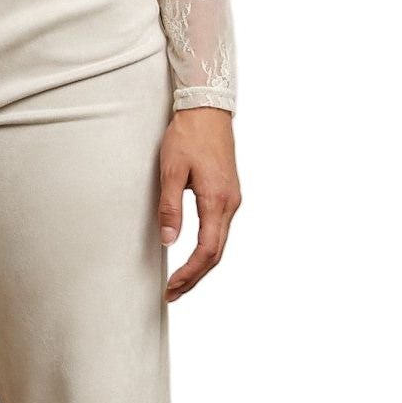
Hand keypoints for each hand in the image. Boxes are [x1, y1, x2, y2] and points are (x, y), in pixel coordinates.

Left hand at [157, 107, 239, 302]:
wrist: (207, 110)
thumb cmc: (188, 136)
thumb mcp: (171, 171)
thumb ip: (170, 208)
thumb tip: (169, 241)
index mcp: (217, 200)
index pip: (207, 250)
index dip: (190, 273)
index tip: (172, 287)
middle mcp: (230, 203)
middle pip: (216, 253)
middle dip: (195, 276)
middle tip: (173, 292)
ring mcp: (232, 199)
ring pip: (220, 243)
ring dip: (202, 264)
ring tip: (180, 279)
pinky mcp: (229, 194)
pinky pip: (220, 230)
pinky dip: (208, 248)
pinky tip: (194, 254)